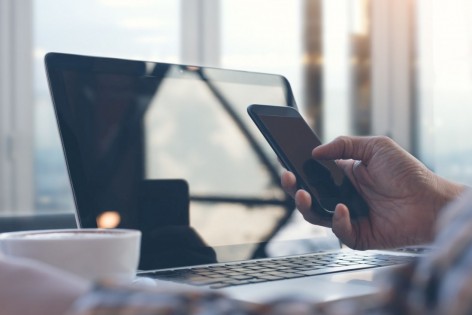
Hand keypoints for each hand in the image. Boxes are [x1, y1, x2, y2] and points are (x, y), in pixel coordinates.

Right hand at [281, 136, 463, 249]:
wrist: (430, 201)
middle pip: (308, 195)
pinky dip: (337, 220)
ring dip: (305, 205)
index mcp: (343, 176)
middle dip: (291, 187)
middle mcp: (342, 196)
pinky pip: (339, 231)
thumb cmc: (407, 173)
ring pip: (315, 216)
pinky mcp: (358, 235)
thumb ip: (344, 144)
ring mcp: (348, 217)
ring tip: (302, 193)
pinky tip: (342, 208)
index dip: (297, 167)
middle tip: (287, 177)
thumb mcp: (375, 147)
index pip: (313, 173)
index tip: (283, 158)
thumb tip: (315, 151)